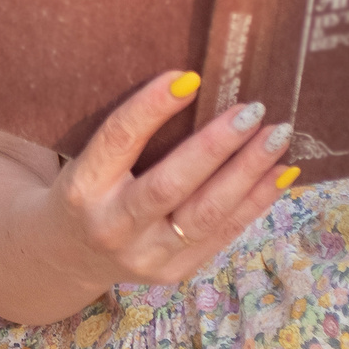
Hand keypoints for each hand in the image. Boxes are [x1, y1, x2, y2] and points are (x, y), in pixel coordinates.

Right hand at [34, 70, 299, 292]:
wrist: (68, 255)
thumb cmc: (87, 190)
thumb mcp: (89, 160)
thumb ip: (130, 134)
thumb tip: (194, 84)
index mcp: (83, 186)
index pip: (119, 140)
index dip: (152, 108)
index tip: (190, 76)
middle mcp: (112, 226)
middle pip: (169, 185)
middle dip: (216, 146)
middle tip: (252, 110)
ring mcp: (145, 256)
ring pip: (205, 215)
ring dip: (247, 173)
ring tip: (277, 138)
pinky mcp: (174, 272)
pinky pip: (222, 234)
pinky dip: (255, 202)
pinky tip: (280, 173)